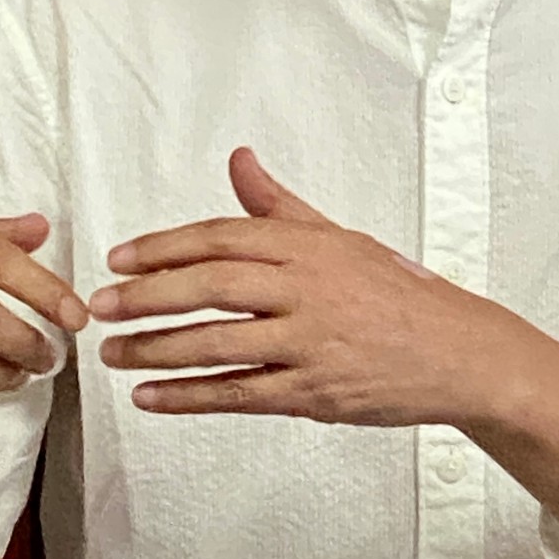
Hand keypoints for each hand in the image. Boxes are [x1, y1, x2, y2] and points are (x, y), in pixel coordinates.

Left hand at [87, 146, 521, 426]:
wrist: (459, 353)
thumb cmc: (396, 293)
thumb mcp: (340, 238)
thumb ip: (279, 206)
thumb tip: (239, 161)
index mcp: (310, 246)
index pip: (223, 239)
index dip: (165, 248)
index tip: (119, 258)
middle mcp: (308, 290)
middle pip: (213, 287)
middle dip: (148, 296)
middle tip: (99, 305)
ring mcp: (311, 343)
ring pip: (219, 344)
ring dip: (157, 350)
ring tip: (113, 354)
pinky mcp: (315, 393)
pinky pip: (240, 394)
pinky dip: (190, 397)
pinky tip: (151, 398)